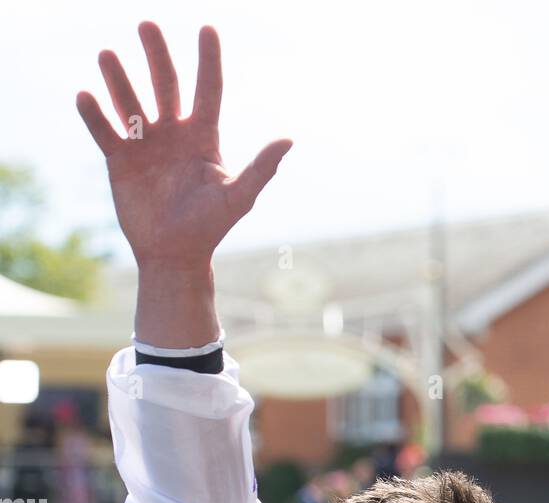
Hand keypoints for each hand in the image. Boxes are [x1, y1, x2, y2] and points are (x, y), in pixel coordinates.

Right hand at [75, 22, 292, 268]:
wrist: (175, 256)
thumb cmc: (209, 227)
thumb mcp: (238, 197)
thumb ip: (261, 168)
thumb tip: (288, 139)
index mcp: (203, 136)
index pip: (208, 89)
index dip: (209, 60)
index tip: (207, 28)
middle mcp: (173, 132)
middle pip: (165, 84)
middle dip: (156, 55)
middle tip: (147, 25)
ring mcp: (145, 144)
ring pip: (130, 102)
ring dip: (118, 79)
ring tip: (108, 55)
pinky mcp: (120, 160)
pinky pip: (105, 131)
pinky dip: (95, 115)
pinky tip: (85, 95)